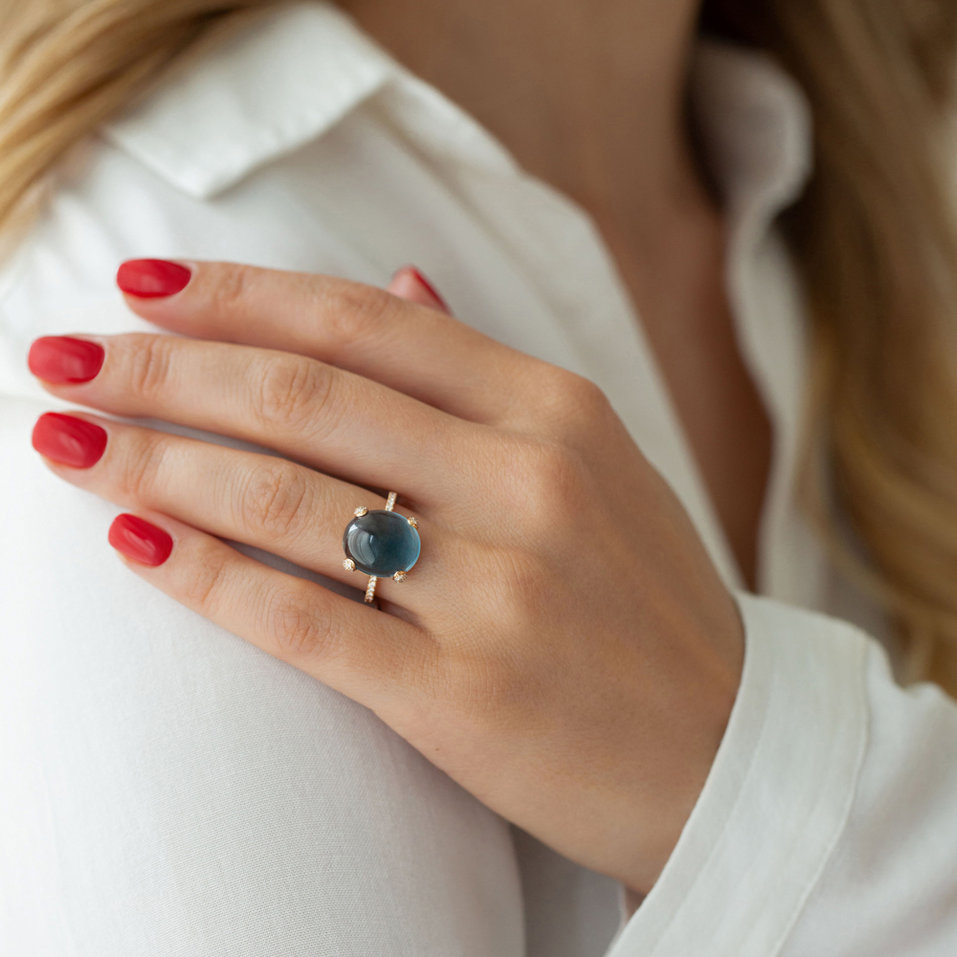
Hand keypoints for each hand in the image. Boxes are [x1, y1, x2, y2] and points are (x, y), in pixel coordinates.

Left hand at [27, 259, 743, 894]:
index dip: (239, 295)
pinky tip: (132, 541)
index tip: (142, 287)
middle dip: (162, 371)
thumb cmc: (646, 597)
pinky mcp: (464, 697)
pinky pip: (305, 620)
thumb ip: (485, 375)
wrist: (724, 745)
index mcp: (556, 410)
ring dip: (155, 464)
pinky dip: (205, 577)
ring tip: (66, 441)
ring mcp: (497, 591)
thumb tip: (398, 281)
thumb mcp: (594, 459)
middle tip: (64, 361)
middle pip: (304, 397)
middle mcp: (526, 483)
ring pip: (286, 500)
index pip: (364, 323)